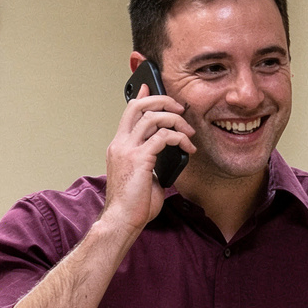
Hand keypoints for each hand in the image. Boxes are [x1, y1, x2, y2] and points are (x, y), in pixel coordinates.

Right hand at [103, 90, 194, 234]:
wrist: (122, 221)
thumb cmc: (132, 206)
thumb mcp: (143, 178)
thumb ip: (151, 164)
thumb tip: (166, 160)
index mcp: (119, 147)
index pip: (129, 112)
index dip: (141, 96)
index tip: (150, 86)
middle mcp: (120, 144)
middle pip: (138, 106)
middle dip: (162, 100)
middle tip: (180, 108)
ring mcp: (128, 150)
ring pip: (152, 117)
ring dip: (175, 120)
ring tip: (189, 133)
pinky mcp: (139, 159)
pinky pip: (163, 137)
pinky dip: (179, 138)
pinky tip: (187, 148)